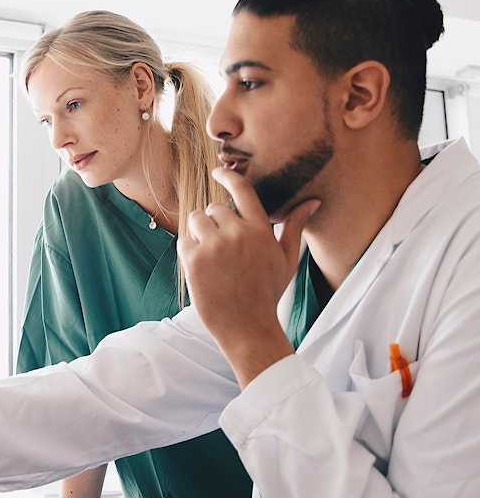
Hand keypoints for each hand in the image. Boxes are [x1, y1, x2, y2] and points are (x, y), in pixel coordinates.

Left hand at [178, 167, 318, 387]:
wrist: (247, 326)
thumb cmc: (267, 292)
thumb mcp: (286, 260)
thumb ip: (294, 227)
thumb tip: (312, 201)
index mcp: (260, 230)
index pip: (242, 190)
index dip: (228, 176)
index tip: (218, 170)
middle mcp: (237, 234)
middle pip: (214, 208)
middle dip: (215, 224)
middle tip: (224, 250)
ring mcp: (214, 246)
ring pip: (196, 221)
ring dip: (200, 234)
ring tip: (214, 258)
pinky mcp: (193, 260)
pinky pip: (184, 240)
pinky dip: (189, 252)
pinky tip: (204, 269)